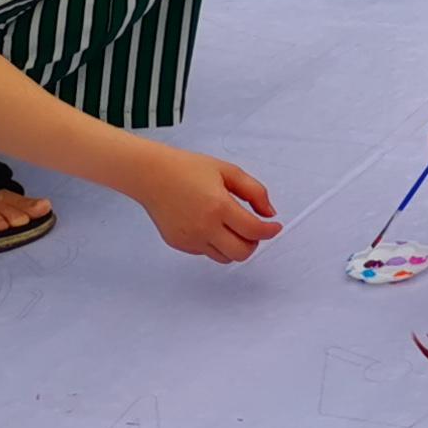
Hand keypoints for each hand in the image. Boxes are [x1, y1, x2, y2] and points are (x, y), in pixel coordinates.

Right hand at [139, 145, 278, 262]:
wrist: (152, 175)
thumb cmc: (189, 169)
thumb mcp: (228, 171)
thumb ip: (255, 192)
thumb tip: (269, 214)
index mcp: (219, 206)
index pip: (254, 231)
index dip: (270, 231)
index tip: (275, 227)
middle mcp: (204, 227)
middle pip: (241, 253)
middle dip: (254, 243)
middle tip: (253, 229)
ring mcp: (190, 239)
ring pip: (224, 258)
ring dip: (235, 246)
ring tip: (233, 228)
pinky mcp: (179, 244)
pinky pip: (206, 253)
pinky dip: (216, 244)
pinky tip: (211, 225)